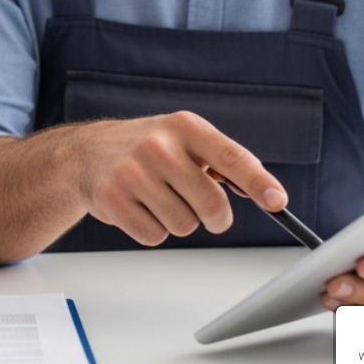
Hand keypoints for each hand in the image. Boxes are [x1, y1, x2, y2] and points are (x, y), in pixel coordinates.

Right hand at [73, 111, 285, 245]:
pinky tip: (138, 208)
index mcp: (184, 127)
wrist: (85, 154)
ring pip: (184, 226)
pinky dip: (152, 230)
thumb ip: (223, 162)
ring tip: (158, 199)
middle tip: (201, 208)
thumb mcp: (183, 139)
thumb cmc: (146, 149)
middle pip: (211, 205)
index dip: (258, 181)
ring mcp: (132, 173)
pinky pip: (154, 236)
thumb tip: (267, 192)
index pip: (231, 156)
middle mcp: (158, 146)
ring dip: (177, 221)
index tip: (278, 201)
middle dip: (213, 217)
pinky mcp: (113, 200)